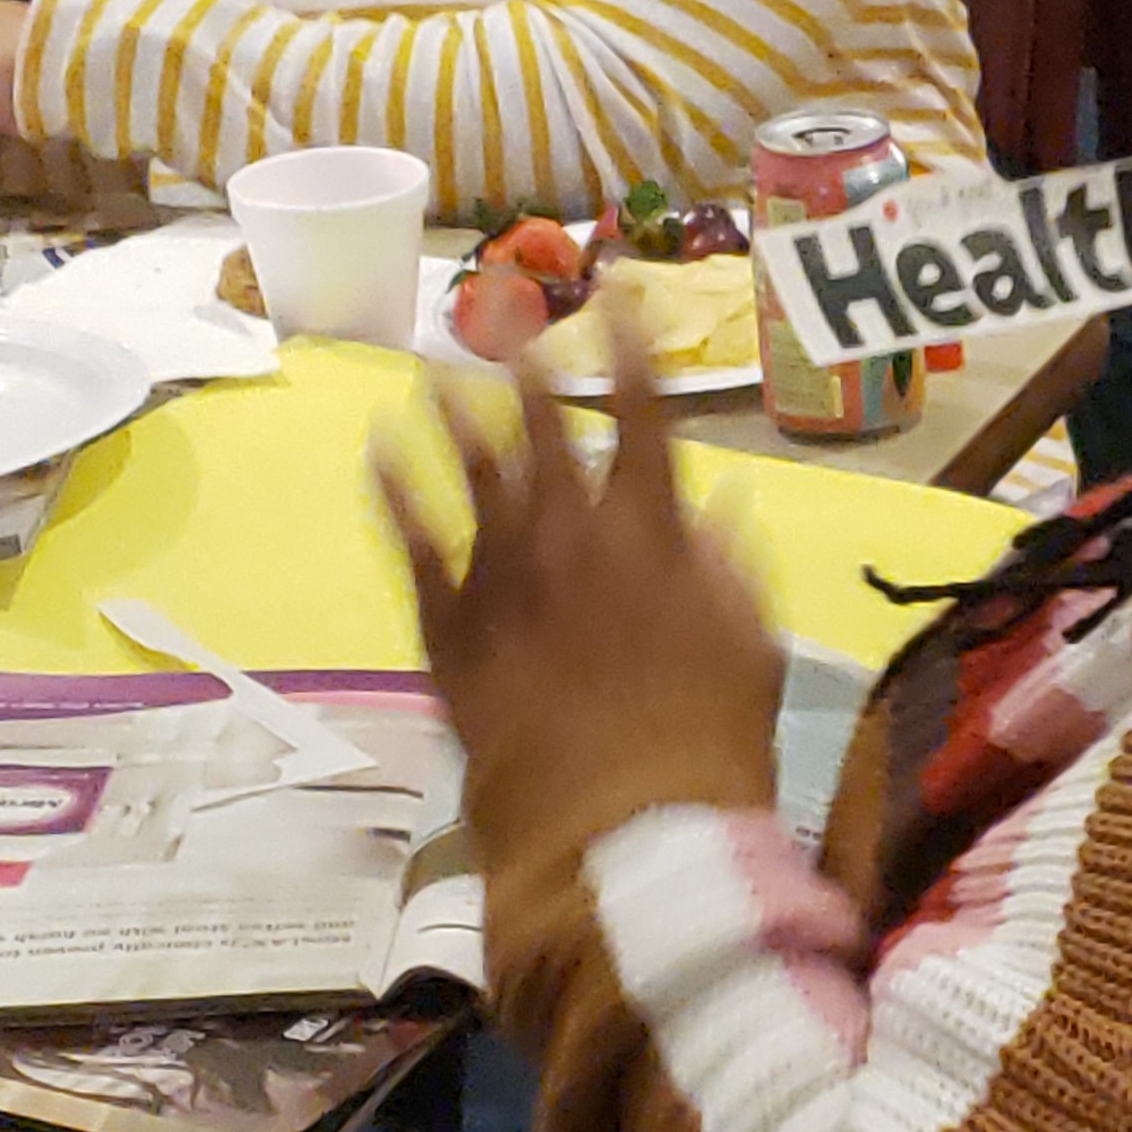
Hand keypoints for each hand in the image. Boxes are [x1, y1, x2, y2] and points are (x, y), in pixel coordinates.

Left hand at [379, 329, 783, 868]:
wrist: (619, 833)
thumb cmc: (706, 746)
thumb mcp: (752, 647)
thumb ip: (731, 566)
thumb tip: (722, 503)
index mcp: (655, 536)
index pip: (642, 418)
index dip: (628, 353)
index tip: (616, 299)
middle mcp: (571, 536)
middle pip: (542, 431)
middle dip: (525, 366)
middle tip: (505, 317)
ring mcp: (502, 578)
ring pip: (468, 472)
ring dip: (450, 411)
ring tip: (431, 364)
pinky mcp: (450, 629)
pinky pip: (415, 546)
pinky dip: (397, 495)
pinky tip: (379, 453)